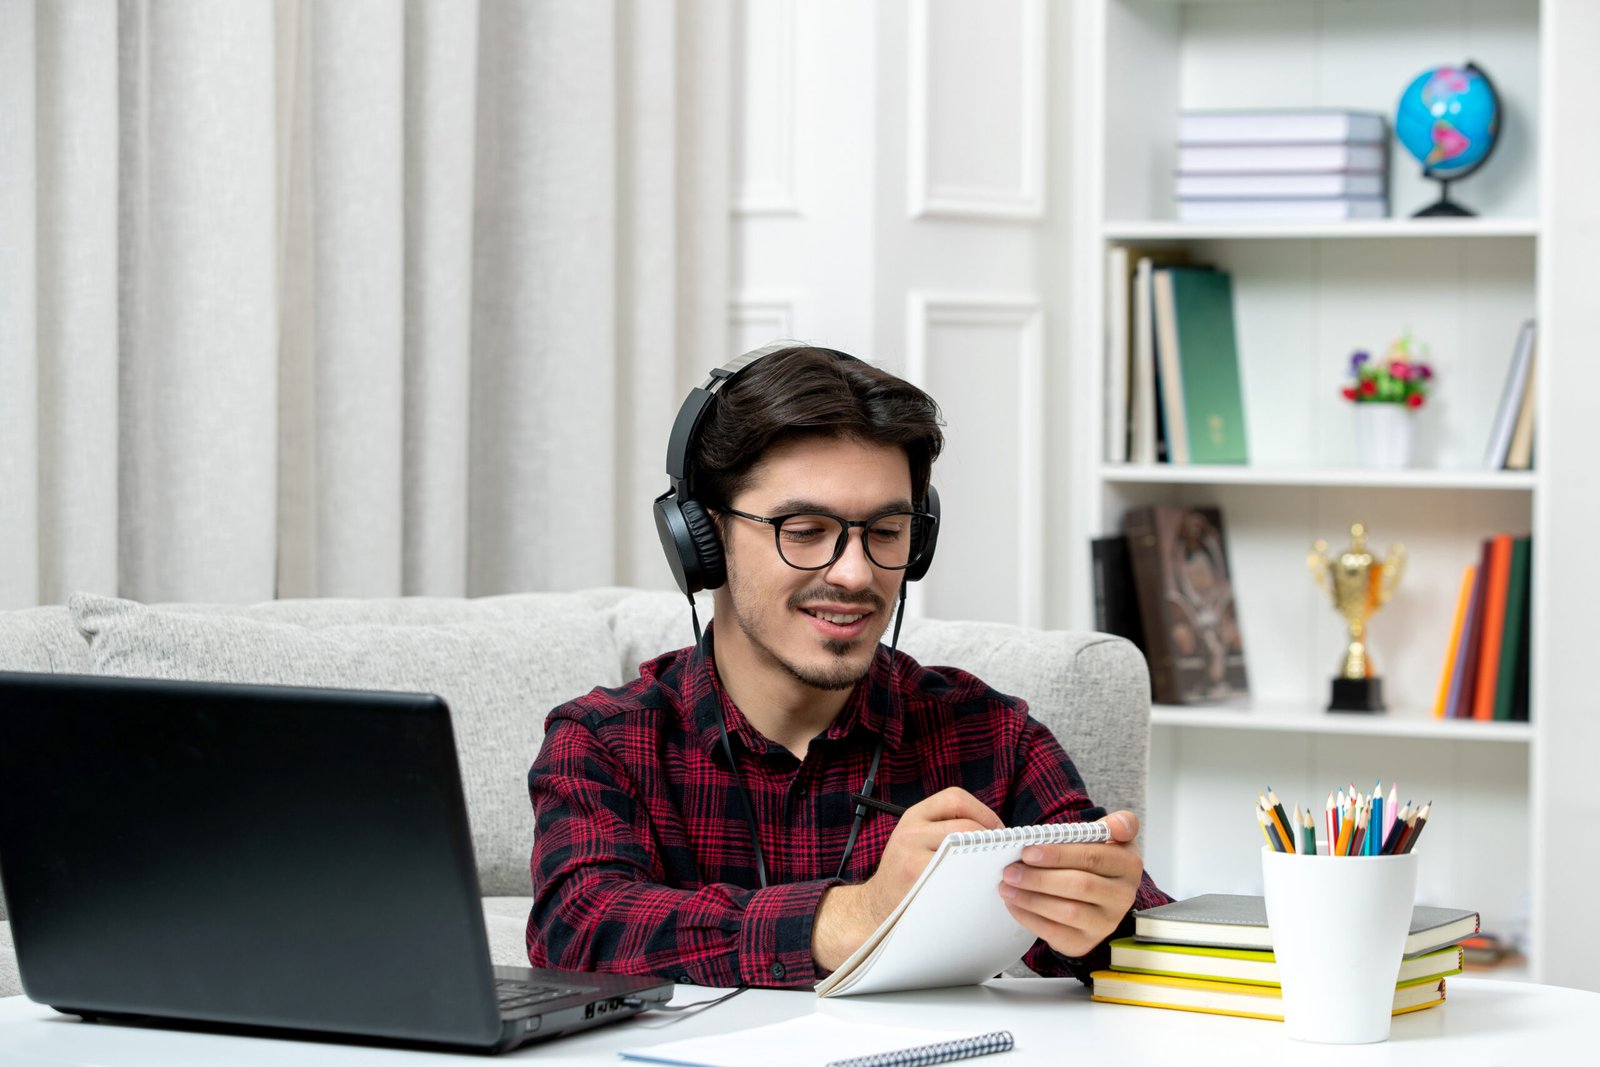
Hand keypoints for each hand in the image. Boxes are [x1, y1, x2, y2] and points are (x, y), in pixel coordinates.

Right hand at [813, 787, 1001, 972]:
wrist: (877, 906)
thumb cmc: (906, 874)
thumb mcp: (916, 840)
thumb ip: (944, 828)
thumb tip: (994, 831)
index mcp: (914, 816)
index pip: (955, 799)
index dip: (983, 812)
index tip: (997, 831)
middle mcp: (910, 831)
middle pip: (964, 824)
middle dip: (990, 838)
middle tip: (1001, 854)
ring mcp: (911, 854)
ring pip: (962, 845)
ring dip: (985, 856)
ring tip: (992, 868)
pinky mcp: (915, 877)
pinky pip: (954, 871)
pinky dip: (971, 876)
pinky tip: (976, 884)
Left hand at [998, 810, 1142, 959]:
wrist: (1096, 895)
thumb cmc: (1096, 859)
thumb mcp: (1110, 837)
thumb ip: (1118, 824)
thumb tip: (1116, 825)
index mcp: (1128, 865)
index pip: (1093, 858)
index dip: (1059, 855)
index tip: (1028, 851)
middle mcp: (1123, 897)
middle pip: (1080, 886)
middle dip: (1039, 878)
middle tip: (1010, 871)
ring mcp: (1106, 923)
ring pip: (1068, 912)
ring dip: (1031, 899)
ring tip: (1006, 886)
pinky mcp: (1086, 942)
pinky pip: (1055, 932)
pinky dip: (1029, 918)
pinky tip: (1013, 903)